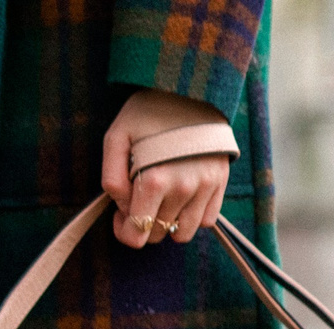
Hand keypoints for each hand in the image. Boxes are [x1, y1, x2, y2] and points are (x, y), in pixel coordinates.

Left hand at [101, 88, 230, 248]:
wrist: (192, 88)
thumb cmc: (147, 112)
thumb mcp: (116, 139)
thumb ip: (112, 179)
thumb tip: (123, 209)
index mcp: (155, 181)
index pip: (136, 236)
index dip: (124, 231)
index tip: (121, 214)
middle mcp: (184, 188)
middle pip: (157, 235)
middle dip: (142, 223)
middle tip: (138, 199)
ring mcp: (206, 186)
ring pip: (182, 234)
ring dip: (167, 224)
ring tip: (160, 199)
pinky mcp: (221, 182)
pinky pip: (206, 220)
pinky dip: (191, 216)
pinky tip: (180, 197)